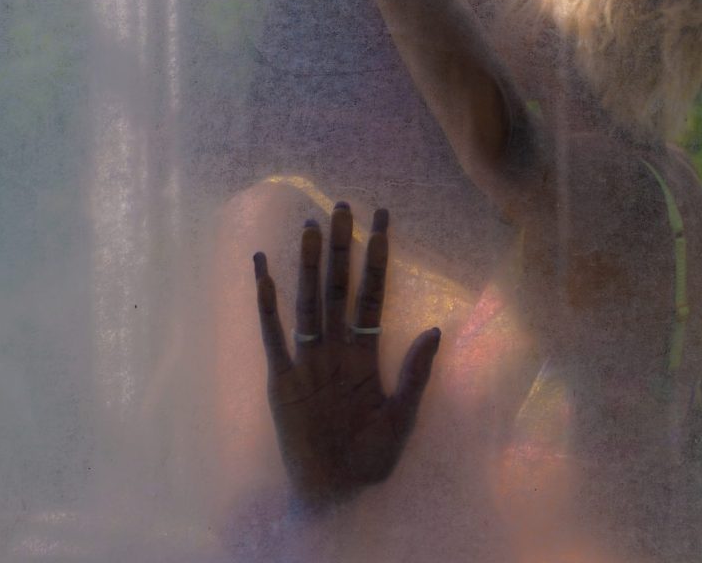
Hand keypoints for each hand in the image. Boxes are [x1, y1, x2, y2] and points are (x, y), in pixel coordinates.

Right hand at [252, 203, 441, 509]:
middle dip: (342, 249)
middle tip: (344, 207)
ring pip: (309, 302)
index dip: (377, 259)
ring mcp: (307, 361)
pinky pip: (275, 336)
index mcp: (364, 354)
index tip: (384, 221)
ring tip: (311, 227)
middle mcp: (334, 349)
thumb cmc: (371, 458)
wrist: (337, 493)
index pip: (371, 294)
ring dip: (310, 265)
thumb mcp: (403, 415)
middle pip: (338, 288)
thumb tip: (437, 328)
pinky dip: (268, 305)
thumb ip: (416, 372)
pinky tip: (264, 272)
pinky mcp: (282, 380)